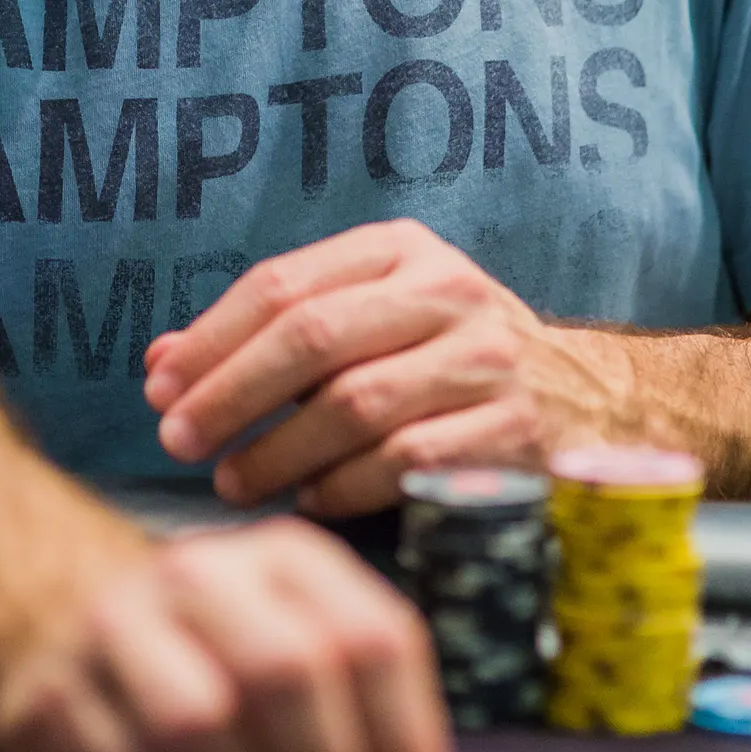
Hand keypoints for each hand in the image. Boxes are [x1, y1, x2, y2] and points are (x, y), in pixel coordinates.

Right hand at [0, 518, 450, 751]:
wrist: (70, 626)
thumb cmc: (218, 657)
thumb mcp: (305, 645)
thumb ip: (369, 710)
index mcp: (284, 556)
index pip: (372, 635)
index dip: (405, 743)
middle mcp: (198, 571)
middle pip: (286, 672)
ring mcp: (114, 624)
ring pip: (200, 722)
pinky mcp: (49, 693)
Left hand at [143, 220, 605, 517]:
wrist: (592, 399)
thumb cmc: (445, 361)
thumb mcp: (367, 322)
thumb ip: (268, 337)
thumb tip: (160, 364)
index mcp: (401, 251)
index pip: (283, 285)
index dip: (211, 339)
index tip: (158, 388)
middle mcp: (448, 292)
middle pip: (312, 337)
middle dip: (231, 393)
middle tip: (177, 439)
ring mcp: (487, 361)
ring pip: (355, 405)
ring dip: (278, 451)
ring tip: (232, 482)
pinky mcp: (514, 431)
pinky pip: (406, 464)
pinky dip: (344, 487)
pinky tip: (311, 501)